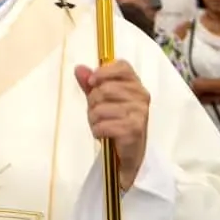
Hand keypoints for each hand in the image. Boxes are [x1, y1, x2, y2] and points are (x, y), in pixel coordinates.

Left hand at [75, 61, 149, 190]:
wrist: (129, 153)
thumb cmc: (116, 122)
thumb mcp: (101, 100)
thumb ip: (91, 84)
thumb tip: (79, 68)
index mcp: (135, 84)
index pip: (122, 66)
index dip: (103, 72)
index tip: (92, 82)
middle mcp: (141, 95)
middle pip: (104, 89)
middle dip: (92, 103)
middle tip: (97, 113)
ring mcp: (139, 112)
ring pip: (100, 108)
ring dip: (93, 119)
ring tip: (100, 124)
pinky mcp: (134, 129)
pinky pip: (103, 125)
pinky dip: (97, 131)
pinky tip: (103, 134)